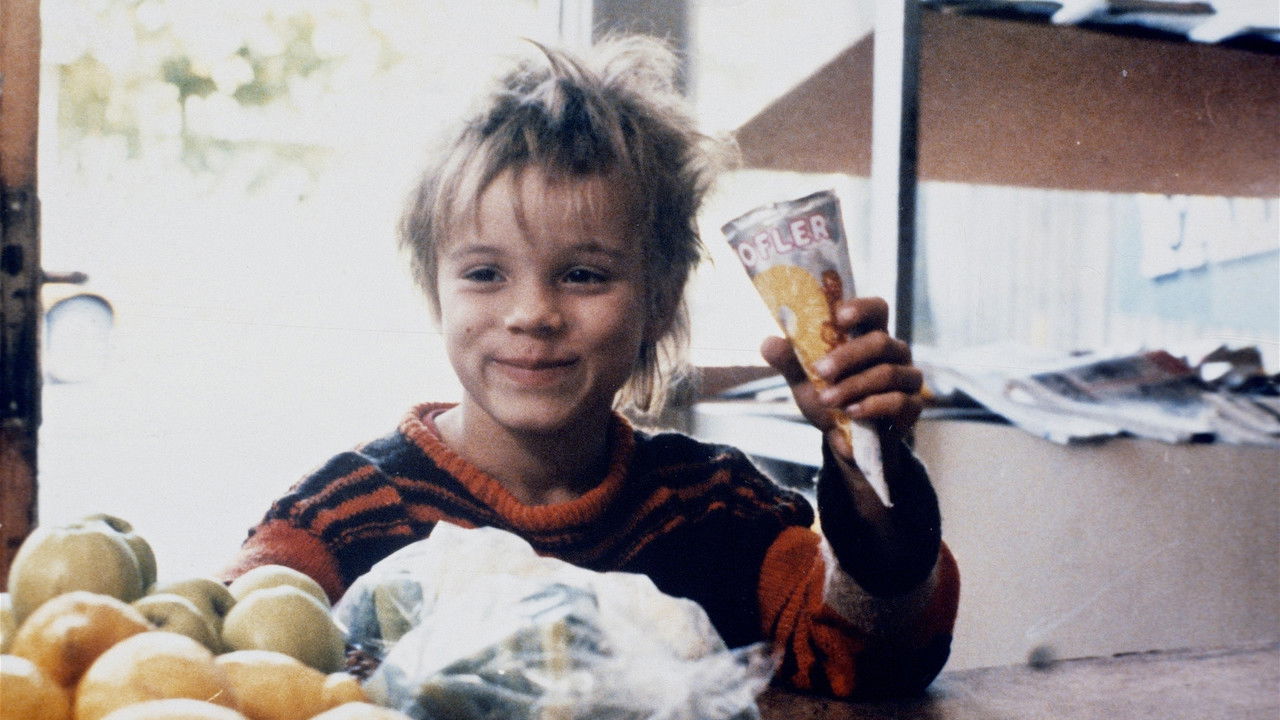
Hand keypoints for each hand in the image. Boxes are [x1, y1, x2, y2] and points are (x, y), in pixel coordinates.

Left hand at [761, 297, 922, 459]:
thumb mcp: (805, 380)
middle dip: (847, 356)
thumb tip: (768, 342)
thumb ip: (790, 360)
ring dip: (852, 386)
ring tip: (826, 400)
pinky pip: (897, 401)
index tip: (838, 316)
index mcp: (869, 335)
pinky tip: (852, 413)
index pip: (876, 309)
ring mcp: (907, 378)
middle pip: (880, 342)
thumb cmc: (830, 398)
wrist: (846, 441)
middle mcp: (894, 352)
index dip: (861, 308)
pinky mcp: (913, 406)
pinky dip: (871, 406)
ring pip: (886, 372)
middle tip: (820, 370)